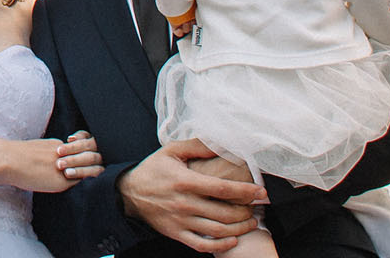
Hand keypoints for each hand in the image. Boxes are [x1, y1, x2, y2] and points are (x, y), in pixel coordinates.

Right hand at [0, 136, 102, 193]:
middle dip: (96, 159)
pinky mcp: (60, 182)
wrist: (8, 160)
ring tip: (99, 174)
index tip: (90, 156)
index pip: (80, 148)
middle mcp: (64, 154)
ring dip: (95, 171)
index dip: (87, 152)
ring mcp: (63, 168)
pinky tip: (90, 185)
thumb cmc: (16, 156)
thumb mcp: (37, 149)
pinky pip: (78, 183)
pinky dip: (86, 182)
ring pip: (88, 168)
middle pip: (90, 154)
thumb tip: (53, 162)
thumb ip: (49, 153)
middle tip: (101, 165)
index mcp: (58, 145)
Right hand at [117, 140, 263, 252]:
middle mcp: (184, 203)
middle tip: (256, 207)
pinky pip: (202, 246)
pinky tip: (232, 240)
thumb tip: (222, 143)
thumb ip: (197, 146)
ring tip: (250, 221)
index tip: (261, 191)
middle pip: (224, 213)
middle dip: (246, 211)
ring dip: (239, 228)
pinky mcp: (177, 234)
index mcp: (185, 181)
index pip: (222, 188)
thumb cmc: (153, 169)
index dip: (246, 191)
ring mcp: (181, 221)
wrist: (129, 193)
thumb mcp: (171, 151)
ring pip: (217, 231)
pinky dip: (221, 246)